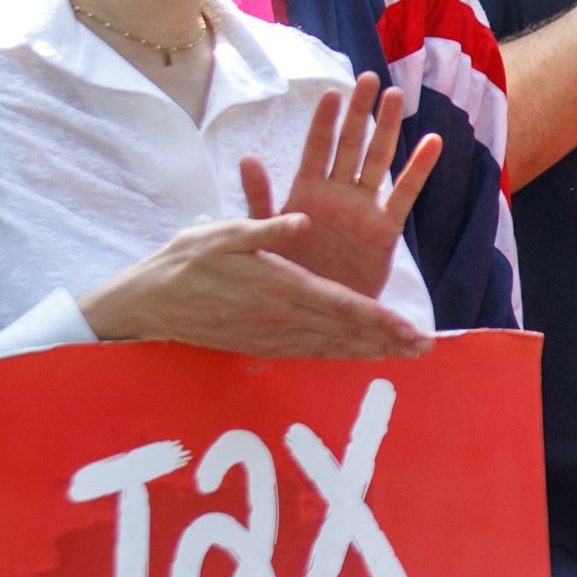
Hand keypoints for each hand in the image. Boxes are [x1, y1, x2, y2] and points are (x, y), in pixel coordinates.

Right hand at [80, 218, 427, 360]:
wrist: (150, 303)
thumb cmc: (186, 260)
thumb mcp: (224, 232)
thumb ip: (266, 226)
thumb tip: (301, 220)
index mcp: (281, 286)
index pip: (344, 307)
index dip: (383, 321)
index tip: (414, 331)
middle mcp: (282, 319)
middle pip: (347, 334)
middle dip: (389, 341)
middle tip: (426, 348)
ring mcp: (272, 337)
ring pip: (332, 347)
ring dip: (370, 352)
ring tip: (403, 355)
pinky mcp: (262, 347)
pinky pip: (311, 354)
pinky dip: (340, 356)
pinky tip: (358, 357)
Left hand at [242, 81, 439, 298]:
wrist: (317, 318)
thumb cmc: (287, 277)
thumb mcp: (264, 239)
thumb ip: (260, 200)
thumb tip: (247, 158)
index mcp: (305, 194)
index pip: (316, 149)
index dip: (324, 121)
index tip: (332, 92)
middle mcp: (336, 195)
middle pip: (350, 145)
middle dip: (360, 113)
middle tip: (371, 79)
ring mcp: (362, 210)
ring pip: (378, 161)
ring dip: (387, 130)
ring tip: (396, 97)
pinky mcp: (384, 231)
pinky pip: (404, 195)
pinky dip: (418, 169)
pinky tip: (432, 142)